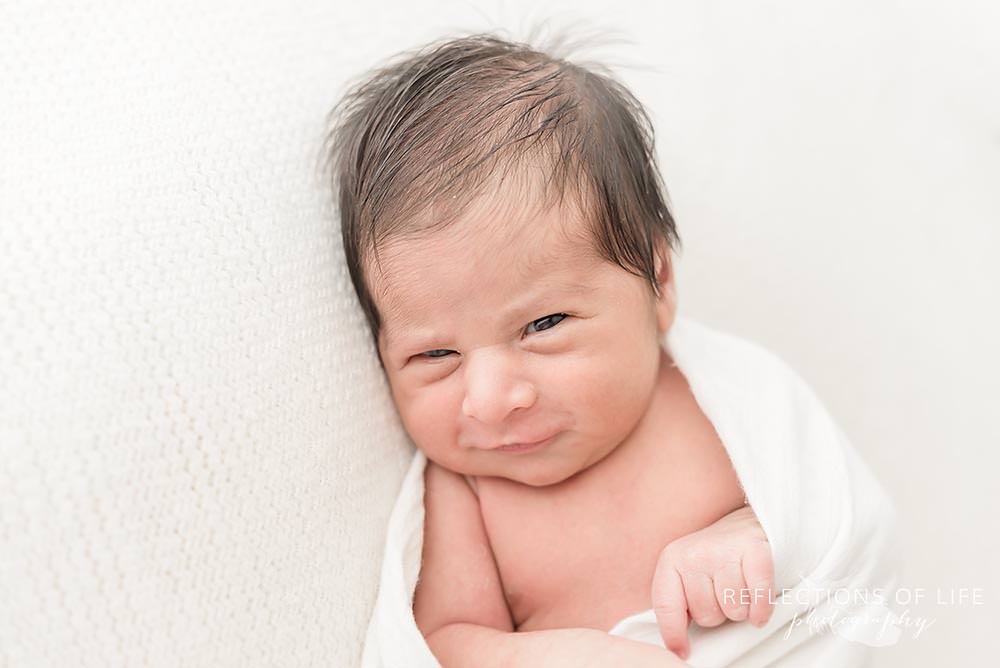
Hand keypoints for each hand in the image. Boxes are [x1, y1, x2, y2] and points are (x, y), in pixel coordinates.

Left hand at [651, 504, 774, 659]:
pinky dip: (762, 609)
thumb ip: (678, 603)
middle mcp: (694, 553)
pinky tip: (760, 604)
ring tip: (741, 587)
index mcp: (671, 560)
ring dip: (742, 608)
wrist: (750, 522)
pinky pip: (759, 598)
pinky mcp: (754, 549)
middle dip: (719, 613)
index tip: (682, 652)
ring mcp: (724, 550)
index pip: (666, 607)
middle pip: (707, 616)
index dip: (674, 634)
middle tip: (724, 592)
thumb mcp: (687, 573)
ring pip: (734, 611)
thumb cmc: (717, 557)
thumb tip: (677, 648)